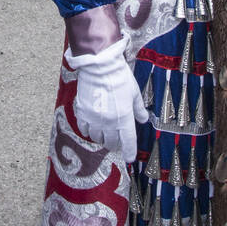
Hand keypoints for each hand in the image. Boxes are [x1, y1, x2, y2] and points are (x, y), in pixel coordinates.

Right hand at [69, 39, 148, 162]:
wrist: (99, 67)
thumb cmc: (119, 77)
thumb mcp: (134, 92)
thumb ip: (138, 108)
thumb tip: (143, 119)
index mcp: (124, 118)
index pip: (128, 141)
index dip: (129, 152)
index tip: (129, 158)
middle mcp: (109, 122)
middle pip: (111, 142)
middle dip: (115, 144)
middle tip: (116, 140)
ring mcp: (94, 119)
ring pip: (97, 138)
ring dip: (102, 138)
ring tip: (104, 133)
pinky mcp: (83, 113)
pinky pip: (84, 130)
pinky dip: (89, 131)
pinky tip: (92, 126)